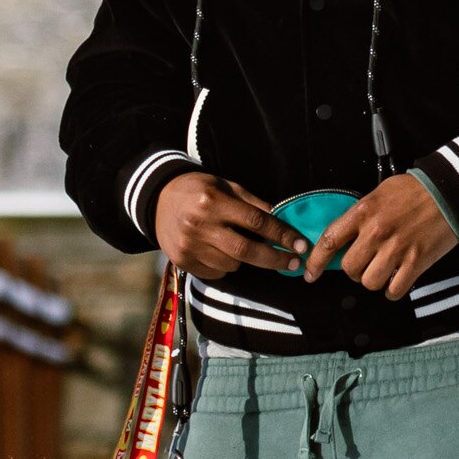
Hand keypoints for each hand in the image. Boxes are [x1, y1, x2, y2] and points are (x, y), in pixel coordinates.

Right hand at [153, 173, 301, 280]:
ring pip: (232, 264)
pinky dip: (227, 266)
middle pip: (246, 250)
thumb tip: (283, 222)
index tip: (301, 245)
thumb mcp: (226, 186)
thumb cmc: (198, 189)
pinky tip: (221, 251)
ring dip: (246, 259)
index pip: (256, 221)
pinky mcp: (183, 261)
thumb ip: (254, 204)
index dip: (282, 235)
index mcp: (212, 201)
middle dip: (274, 259)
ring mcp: (189, 246)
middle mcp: (199, 225)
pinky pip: (217, 272)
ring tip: (241, 245)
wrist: (157, 199)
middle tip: (294, 263)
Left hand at [314, 174, 458, 299]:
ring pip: (370, 282)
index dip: (316, 262)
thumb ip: (360, 216)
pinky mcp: (416, 262)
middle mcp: (376, 232)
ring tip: (383, 271)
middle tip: (365, 264)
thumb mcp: (379, 193)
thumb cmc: (414, 190)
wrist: (449, 192)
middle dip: (354, 271)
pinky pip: (394, 290)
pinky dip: (393, 290)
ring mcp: (397, 249)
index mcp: (363, 212)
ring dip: (374, 280)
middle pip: (349, 268)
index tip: (310, 274)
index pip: (329, 241)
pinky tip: (397, 280)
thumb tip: (345, 238)